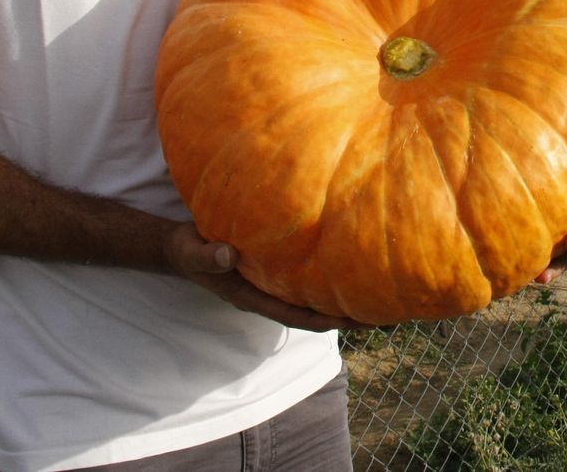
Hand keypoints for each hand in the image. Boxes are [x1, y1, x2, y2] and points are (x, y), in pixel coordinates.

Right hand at [166, 222, 366, 331]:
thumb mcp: (192, 252)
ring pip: (313, 296)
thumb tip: (228, 256)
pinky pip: (306, 277)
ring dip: (342, 295)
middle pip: (314, 311)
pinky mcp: (274, 267)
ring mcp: (272, 283)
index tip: (357, 320)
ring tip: (380, 290)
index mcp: (252, 297)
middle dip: (346, 313)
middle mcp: (268, 294)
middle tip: (385, 310)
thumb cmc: (188, 250)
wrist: (181, 246)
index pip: (296, 315)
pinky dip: (328, 275)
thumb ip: (208, 257)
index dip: (327, 320)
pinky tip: (350, 263)